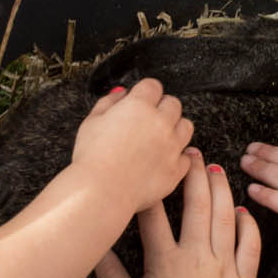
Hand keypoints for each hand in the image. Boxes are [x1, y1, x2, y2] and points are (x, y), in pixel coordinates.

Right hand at [72, 79, 193, 214]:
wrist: (101, 191)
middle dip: (162, 108)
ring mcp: (172, 146)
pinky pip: (186, 157)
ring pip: (186, 127)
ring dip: (175, 128)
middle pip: (173, 104)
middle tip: (149, 120)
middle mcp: (160, 122)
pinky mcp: (176, 169)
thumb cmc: (92, 158)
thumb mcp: (91, 122)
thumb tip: (121, 94)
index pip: (153, 86)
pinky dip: (177, 157)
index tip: (141, 99)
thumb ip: (108, 102)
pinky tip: (164, 159)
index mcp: (139, 105)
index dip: (145, 92)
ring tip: (159, 138)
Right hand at [95, 157, 260, 277]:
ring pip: (225, 217)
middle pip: (196, 205)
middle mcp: (196, 256)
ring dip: (221, 189)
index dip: (153, 189)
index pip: (154, 216)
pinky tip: (242, 210)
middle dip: (193, 174)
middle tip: (192, 153)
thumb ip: (110, 276)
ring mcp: (224, 266)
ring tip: (216, 169)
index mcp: (164, 262)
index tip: (153, 169)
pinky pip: (250, 244)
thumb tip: (96, 248)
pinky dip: (248, 224)